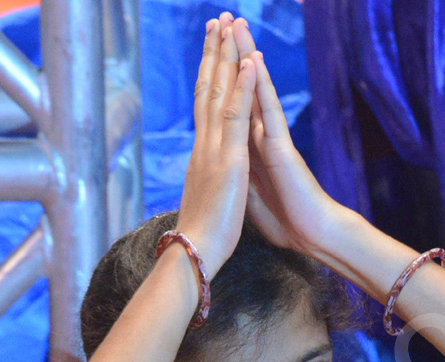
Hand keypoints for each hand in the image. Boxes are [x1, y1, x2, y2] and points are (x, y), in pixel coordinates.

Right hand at [173, 12, 257, 277]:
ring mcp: (214, 149)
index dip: (207, 76)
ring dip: (225, 57)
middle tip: (216, 20)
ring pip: (218, 93)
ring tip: (229, 24)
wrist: (196, 255)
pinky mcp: (229, 160)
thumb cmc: (203, 236)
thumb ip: (206, 181)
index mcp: (202, 155)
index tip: (212, 49)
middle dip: (212, 54)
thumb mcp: (207, 200)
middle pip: (206, 90)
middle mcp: (204, 145)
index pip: (204, 106)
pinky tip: (248, 61)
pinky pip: (236, 116)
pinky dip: (242, 87)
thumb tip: (203, 178)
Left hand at [231, 19, 343, 255]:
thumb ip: (238, 170)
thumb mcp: (249, 192)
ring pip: (255, 89)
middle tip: (221, 19)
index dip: (217, 76)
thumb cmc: (285, 217)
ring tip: (237, 24)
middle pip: (239, 87)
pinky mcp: (282, 148)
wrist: (311, 235)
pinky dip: (261, 85)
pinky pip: (269, 110)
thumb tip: (222, 163)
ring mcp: (271, 138)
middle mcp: (258, 135)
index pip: (228, 104)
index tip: (206, 50)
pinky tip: (256, 61)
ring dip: (245, 55)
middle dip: (229, 53)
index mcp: (246, 147)